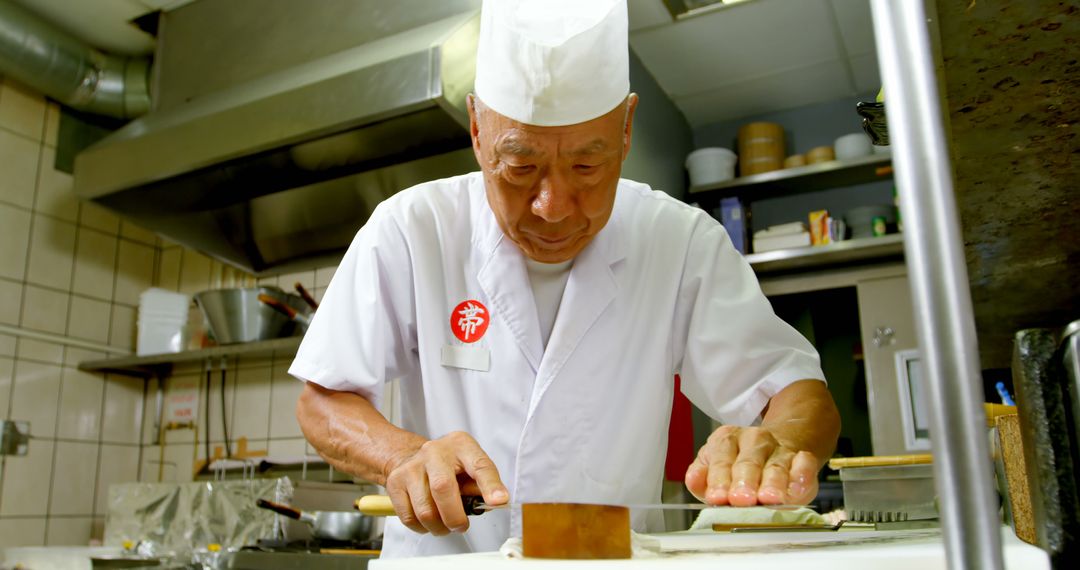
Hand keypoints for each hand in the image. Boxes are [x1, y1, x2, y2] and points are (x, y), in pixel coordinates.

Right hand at [384, 431, 508, 534]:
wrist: (409, 456)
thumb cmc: (447, 464)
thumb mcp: (470, 464)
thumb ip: (482, 483)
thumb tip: (494, 502)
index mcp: (460, 445)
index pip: (479, 465)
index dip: (490, 485)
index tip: (499, 501)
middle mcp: (434, 452)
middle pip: (443, 488)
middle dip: (455, 517)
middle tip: (461, 526)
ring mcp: (412, 467)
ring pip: (425, 510)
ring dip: (439, 527)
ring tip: (445, 525)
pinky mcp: (395, 483)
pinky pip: (409, 518)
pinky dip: (422, 528)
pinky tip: (429, 521)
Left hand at [684, 425, 819, 506]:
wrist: (779, 442)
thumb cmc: (741, 462)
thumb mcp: (716, 464)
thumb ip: (702, 476)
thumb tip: (693, 481)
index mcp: (727, 441)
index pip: (721, 461)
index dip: (718, 481)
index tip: (717, 498)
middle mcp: (754, 441)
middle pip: (748, 463)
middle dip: (745, 482)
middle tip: (741, 499)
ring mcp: (780, 449)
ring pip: (776, 467)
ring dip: (773, 483)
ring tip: (769, 498)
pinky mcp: (804, 459)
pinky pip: (805, 465)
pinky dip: (802, 477)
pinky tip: (798, 489)